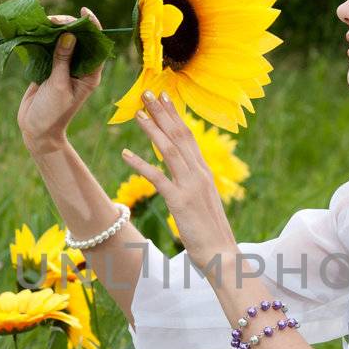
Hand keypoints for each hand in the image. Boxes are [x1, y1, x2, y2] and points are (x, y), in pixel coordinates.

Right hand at [17, 7, 104, 149]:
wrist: (36, 130)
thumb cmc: (53, 112)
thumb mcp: (59, 86)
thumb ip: (63, 60)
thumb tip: (70, 34)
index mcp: (90, 73)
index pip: (96, 45)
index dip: (92, 26)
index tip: (83, 11)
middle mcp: (80, 67)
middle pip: (79, 38)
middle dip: (68, 25)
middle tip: (53, 20)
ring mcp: (64, 66)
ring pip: (62, 40)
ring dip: (53, 30)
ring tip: (42, 22)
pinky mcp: (48, 67)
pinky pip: (48, 48)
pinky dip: (42, 39)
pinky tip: (34, 30)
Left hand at [122, 92, 237, 264]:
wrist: (223, 256)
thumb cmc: (213, 234)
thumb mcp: (205, 204)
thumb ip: (195, 187)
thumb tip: (186, 180)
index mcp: (205, 173)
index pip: (189, 137)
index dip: (175, 116)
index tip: (165, 99)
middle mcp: (200, 174)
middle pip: (179, 136)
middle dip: (162, 113)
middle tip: (147, 92)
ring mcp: (191, 186)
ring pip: (169, 150)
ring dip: (151, 129)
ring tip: (136, 113)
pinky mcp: (180, 202)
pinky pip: (157, 177)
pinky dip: (140, 163)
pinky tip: (125, 154)